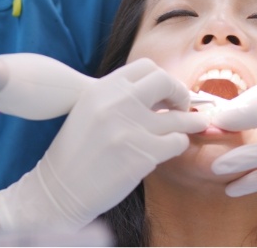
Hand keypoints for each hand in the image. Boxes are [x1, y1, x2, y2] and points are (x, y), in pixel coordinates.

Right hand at [0, 58, 208, 230]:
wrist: (59, 189)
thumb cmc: (75, 151)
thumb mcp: (91, 110)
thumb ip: (120, 98)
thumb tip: (159, 95)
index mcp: (103, 88)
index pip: (146, 67)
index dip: (162, 78)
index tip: (167, 92)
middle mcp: (117, 102)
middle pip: (165, 81)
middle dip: (180, 92)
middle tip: (184, 105)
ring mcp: (131, 128)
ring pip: (178, 117)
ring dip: (191, 121)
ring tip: (197, 124)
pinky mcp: (142, 155)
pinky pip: (177, 142)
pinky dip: (179, 143)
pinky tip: (173, 147)